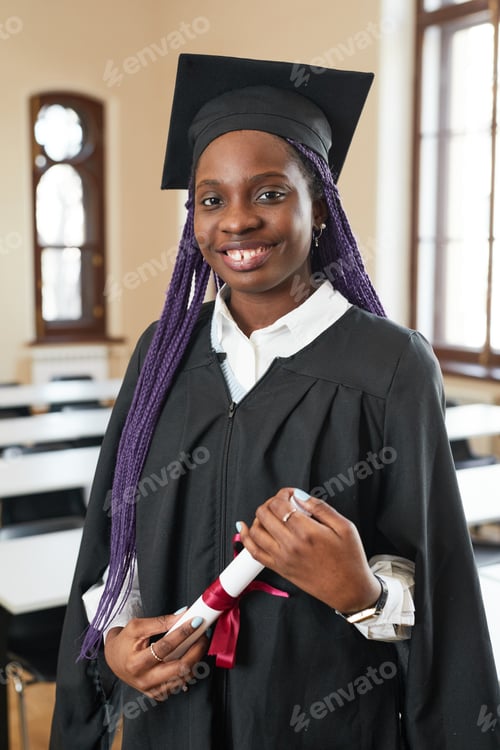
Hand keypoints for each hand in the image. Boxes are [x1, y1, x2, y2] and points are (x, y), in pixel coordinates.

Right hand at [104, 611, 208, 699]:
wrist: (114, 660)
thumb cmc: (124, 641)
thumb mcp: (137, 626)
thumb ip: (160, 622)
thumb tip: (184, 615)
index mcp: (136, 663)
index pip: (165, 647)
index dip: (183, 633)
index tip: (196, 621)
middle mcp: (144, 680)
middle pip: (179, 668)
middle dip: (197, 650)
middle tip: (204, 635)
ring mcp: (152, 690)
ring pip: (183, 678)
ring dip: (196, 659)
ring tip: (199, 643)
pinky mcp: (158, 694)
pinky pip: (179, 684)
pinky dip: (188, 670)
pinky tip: (190, 656)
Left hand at [238, 488, 380, 613]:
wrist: (349, 590)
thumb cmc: (349, 559)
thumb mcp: (345, 527)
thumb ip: (320, 508)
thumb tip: (300, 496)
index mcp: (307, 532)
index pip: (280, 504)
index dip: (283, 494)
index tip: (290, 494)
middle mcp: (290, 545)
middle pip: (265, 514)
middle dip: (271, 502)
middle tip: (283, 502)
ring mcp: (282, 558)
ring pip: (255, 531)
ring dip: (259, 517)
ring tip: (271, 514)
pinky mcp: (279, 569)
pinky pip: (254, 552)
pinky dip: (246, 538)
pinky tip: (244, 528)